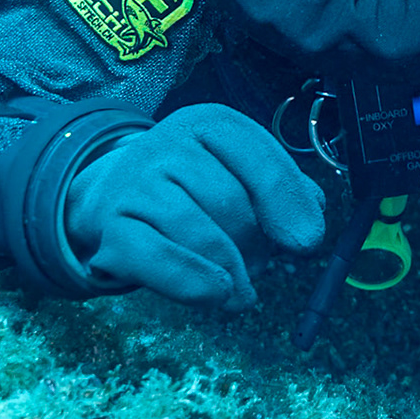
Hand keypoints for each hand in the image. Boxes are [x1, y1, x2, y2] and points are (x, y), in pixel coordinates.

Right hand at [63, 103, 325, 310]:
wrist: (110, 195)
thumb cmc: (191, 185)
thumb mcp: (235, 170)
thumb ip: (280, 189)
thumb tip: (309, 222)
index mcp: (208, 123)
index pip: (258, 156)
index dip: (287, 202)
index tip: (308, 241)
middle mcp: (166, 145)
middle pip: (230, 201)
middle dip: (256, 242)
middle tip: (261, 263)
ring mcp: (134, 186)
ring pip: (199, 233)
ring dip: (231, 269)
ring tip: (241, 286)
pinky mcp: (112, 230)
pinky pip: (160, 261)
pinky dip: (195, 284)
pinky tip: (218, 295)